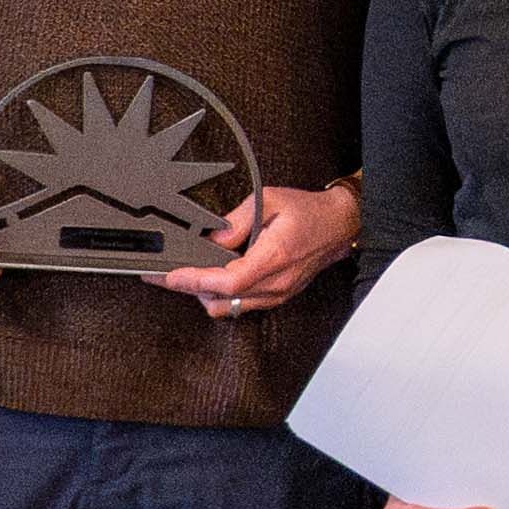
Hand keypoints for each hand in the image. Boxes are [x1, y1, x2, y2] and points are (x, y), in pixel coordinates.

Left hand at [167, 179, 363, 321]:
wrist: (340, 224)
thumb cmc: (309, 212)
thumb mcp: (269, 200)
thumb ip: (237, 220)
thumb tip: (213, 238)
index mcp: (273, 257)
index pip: (227, 281)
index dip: (195, 281)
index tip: (171, 276)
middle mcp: (275, 283)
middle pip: (222, 301)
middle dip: (191, 290)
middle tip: (168, 275)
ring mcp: (277, 294)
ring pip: (230, 308)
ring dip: (207, 295)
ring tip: (191, 276)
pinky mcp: (278, 296)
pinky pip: (243, 306)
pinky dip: (224, 296)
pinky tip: (215, 280)